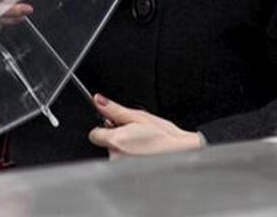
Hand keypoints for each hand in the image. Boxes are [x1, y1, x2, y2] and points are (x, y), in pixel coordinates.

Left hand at [87, 93, 203, 158]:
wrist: (182, 153)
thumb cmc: (164, 136)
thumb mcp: (138, 116)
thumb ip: (114, 110)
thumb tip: (98, 101)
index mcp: (116, 140)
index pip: (94, 134)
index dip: (104, 127)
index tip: (115, 126)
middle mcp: (116, 157)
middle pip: (105, 144)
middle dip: (116, 137)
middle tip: (134, 134)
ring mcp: (122, 168)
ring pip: (114, 154)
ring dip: (123, 149)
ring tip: (141, 144)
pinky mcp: (129, 174)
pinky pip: (122, 164)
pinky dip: (129, 159)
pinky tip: (143, 154)